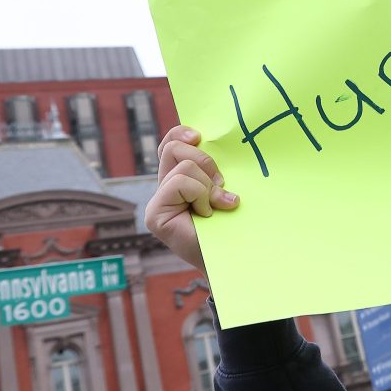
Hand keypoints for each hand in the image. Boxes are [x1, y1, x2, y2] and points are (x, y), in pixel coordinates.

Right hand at [145, 126, 238, 276]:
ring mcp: (157, 202)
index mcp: (180, 177)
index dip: (183, 133)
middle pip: (174, 147)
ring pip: (184, 166)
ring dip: (207, 185)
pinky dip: (200, 195)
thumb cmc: (235, 221)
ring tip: (215, 205)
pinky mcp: (155, 214)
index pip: (172, 143)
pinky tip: (206, 215)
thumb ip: (215, 168)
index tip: (199, 136)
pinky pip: (180, 183)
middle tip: (220, 184)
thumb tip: (212, 141)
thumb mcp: (226, 186)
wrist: (234, 257)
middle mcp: (165, 187)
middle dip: (205, 161)